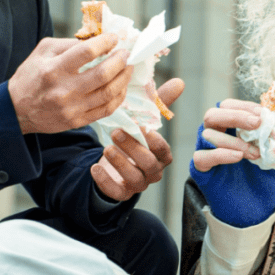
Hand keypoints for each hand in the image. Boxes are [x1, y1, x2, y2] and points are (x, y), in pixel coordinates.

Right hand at [9, 34, 133, 133]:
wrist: (16, 110)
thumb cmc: (30, 76)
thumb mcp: (42, 51)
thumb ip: (68, 43)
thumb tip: (96, 40)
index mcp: (54, 69)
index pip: (87, 52)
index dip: (106, 42)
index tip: (114, 38)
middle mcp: (64, 90)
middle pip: (103, 74)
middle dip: (120, 61)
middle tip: (126, 53)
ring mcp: (72, 108)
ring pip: (109, 93)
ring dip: (124, 78)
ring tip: (128, 68)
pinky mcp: (77, 121)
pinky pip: (106, 110)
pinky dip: (119, 97)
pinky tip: (121, 87)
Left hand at [91, 78, 183, 200]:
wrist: (113, 163)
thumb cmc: (133, 137)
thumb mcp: (144, 119)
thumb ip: (159, 102)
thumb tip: (179, 81)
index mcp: (161, 154)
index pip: (163, 150)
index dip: (153, 140)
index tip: (141, 127)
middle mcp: (153, 171)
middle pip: (148, 164)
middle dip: (133, 148)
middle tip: (116, 133)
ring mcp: (138, 183)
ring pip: (134, 178)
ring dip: (120, 163)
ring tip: (106, 148)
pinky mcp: (121, 193)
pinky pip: (116, 193)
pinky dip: (105, 181)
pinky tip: (95, 168)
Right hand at [189, 100, 274, 227]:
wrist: (253, 208)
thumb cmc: (260, 176)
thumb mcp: (273, 153)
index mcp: (228, 127)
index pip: (228, 106)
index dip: (245, 107)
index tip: (263, 114)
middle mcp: (213, 136)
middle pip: (213, 115)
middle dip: (236, 116)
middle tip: (256, 124)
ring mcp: (205, 152)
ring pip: (207, 134)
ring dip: (235, 141)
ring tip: (255, 153)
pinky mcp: (201, 170)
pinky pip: (202, 157)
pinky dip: (221, 154)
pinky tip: (238, 157)